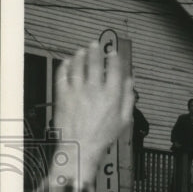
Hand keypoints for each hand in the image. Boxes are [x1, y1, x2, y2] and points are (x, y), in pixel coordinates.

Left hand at [52, 42, 133, 178]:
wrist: (80, 146)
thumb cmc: (102, 136)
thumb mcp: (124, 120)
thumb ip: (128, 99)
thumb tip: (130, 83)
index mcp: (112, 95)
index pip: (114, 70)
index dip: (114, 58)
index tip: (113, 53)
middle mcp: (94, 90)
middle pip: (94, 63)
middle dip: (95, 51)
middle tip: (95, 45)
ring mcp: (77, 91)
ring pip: (77, 66)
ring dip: (80, 55)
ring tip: (81, 50)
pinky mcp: (63, 95)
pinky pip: (63, 75)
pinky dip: (65, 66)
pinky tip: (67, 62)